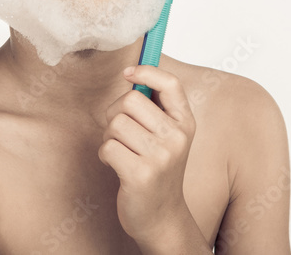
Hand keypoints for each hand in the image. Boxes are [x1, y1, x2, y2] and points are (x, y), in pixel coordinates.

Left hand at [98, 65, 196, 244]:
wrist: (162, 218)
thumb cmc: (158, 171)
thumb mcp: (168, 137)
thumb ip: (155, 108)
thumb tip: (132, 73)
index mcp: (185, 123)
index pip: (170, 84)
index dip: (147, 71)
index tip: (128, 73)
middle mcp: (177, 138)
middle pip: (130, 100)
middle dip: (114, 113)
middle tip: (120, 131)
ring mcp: (160, 157)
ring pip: (115, 124)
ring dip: (109, 136)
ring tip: (122, 152)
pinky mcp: (140, 175)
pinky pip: (107, 147)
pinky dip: (105, 155)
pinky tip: (117, 166)